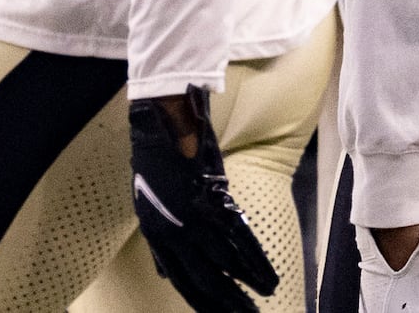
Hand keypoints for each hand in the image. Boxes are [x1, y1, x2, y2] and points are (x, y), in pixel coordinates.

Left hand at [128, 89, 278, 312]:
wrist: (162, 122)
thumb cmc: (160, 158)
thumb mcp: (152, 205)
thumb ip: (163, 240)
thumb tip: (165, 271)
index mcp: (157, 236)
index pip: (181, 280)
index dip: (203, 301)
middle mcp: (172, 234)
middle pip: (203, 279)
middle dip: (226, 303)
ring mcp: (191, 220)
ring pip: (224, 263)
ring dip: (247, 284)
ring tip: (265, 296)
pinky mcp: (210, 203)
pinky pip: (237, 239)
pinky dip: (254, 259)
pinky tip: (266, 273)